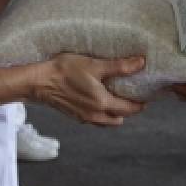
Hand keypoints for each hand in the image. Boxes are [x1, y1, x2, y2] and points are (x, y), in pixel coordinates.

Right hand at [32, 54, 146, 125]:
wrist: (39, 82)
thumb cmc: (65, 71)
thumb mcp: (94, 65)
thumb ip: (119, 66)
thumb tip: (140, 63)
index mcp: (103, 104)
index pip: (129, 109)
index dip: (140, 104)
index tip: (146, 97)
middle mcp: (95, 115)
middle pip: (119, 118)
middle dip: (128, 110)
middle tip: (132, 95)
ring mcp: (84, 118)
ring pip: (107, 122)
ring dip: (114, 114)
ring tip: (116, 97)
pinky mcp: (75, 116)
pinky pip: (95, 120)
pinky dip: (102, 114)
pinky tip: (98, 100)